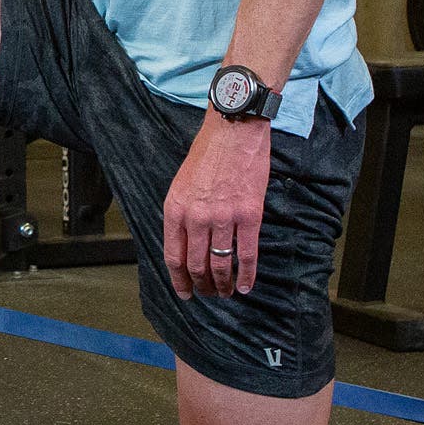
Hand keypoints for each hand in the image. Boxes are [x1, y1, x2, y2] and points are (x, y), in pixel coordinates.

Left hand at [164, 117, 272, 297]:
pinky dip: (247, 275)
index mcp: (175, 210)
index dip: (179, 281)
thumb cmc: (209, 153)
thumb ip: (181, 215)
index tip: (185, 293)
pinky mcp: (249, 215)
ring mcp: (223, 217)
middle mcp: (196, 218)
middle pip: (197, 265)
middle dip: (202, 286)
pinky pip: (247, 254)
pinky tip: (247, 285)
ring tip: (227, 292)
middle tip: (209, 294)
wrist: (234, 130)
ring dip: (223, 285)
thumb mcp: (181, 184)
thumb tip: (188, 244)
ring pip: (221, 265)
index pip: (174, 257)